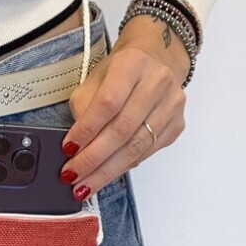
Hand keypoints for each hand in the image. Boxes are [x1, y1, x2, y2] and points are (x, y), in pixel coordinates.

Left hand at [59, 15, 188, 199]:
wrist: (155, 60)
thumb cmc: (120, 71)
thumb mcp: (94, 79)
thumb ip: (84, 107)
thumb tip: (75, 145)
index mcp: (132, 64)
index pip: (108, 103)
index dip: (87, 129)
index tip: (68, 149)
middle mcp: (157, 82)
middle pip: (123, 129)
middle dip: (94, 158)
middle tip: (73, 174)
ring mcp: (171, 105)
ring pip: (137, 146)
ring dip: (107, 170)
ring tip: (85, 184)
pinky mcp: (177, 125)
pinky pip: (148, 152)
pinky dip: (124, 166)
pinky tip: (106, 174)